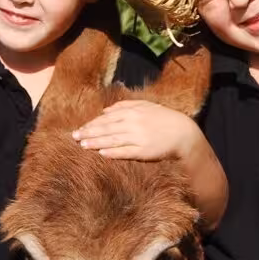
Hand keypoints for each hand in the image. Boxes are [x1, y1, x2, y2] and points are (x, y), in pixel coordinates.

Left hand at [72, 100, 197, 160]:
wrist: (184, 133)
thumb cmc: (164, 119)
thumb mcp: (146, 106)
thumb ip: (125, 105)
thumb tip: (105, 111)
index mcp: (133, 111)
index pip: (107, 118)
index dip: (92, 123)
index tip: (80, 128)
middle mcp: (133, 123)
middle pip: (106, 128)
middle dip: (89, 133)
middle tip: (74, 137)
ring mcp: (138, 137)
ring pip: (112, 140)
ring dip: (96, 143)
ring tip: (83, 145)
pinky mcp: (144, 151)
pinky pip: (125, 152)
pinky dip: (113, 152)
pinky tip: (102, 153)